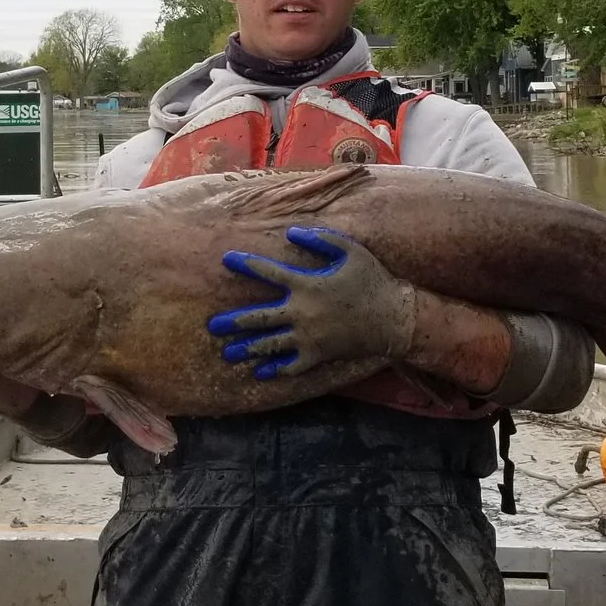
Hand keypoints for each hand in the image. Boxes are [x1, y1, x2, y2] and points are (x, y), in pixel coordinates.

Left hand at [206, 226, 415, 380]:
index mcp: (307, 285)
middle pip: (259, 318)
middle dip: (234, 322)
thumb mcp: (350, 250)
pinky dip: (276, 370)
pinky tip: (261, 373)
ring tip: (228, 353)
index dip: (246, 265)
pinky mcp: (318, 355)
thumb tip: (291, 233)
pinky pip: (292, 366)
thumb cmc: (372, 279)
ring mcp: (308, 337)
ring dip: (247, 349)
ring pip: (270, 345)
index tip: (227, 260)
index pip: (268, 273)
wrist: (393, 317)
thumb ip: (319, 239)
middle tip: (212, 325)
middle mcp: (301, 313)